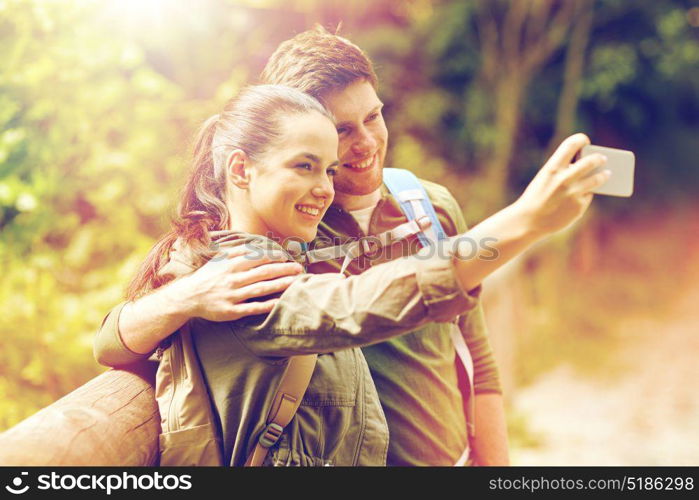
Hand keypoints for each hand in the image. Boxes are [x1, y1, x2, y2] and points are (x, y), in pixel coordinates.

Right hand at [171, 244, 302, 321]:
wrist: (187, 297)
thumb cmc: (207, 276)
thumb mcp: (219, 259)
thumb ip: (236, 251)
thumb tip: (255, 244)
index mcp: (231, 264)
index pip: (258, 258)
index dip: (275, 257)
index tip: (287, 257)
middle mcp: (232, 279)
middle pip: (263, 272)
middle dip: (284, 270)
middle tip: (299, 269)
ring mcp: (232, 296)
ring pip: (260, 289)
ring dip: (280, 285)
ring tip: (295, 282)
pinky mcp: (231, 311)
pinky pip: (252, 308)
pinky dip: (266, 305)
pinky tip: (279, 302)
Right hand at [512, 133, 609, 235]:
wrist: (529, 222)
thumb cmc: (536, 198)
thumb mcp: (544, 179)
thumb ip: (561, 172)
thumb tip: (585, 168)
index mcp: (552, 168)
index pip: (571, 144)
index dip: (580, 140)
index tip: (584, 141)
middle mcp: (565, 179)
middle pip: (591, 161)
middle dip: (599, 158)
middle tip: (602, 158)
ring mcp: (573, 193)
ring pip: (597, 179)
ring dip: (604, 175)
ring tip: (607, 173)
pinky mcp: (579, 207)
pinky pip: (588, 197)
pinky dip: (586, 195)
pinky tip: (583, 196)